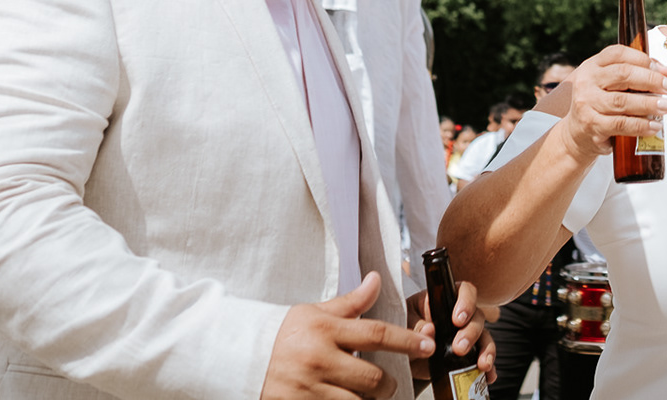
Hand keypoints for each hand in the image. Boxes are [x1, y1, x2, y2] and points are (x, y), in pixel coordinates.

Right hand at [263, 273, 427, 399]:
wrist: (239, 358)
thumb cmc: (281, 334)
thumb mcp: (314, 312)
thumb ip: (350, 302)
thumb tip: (377, 279)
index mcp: (326, 330)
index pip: (377, 334)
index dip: (407, 341)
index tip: (427, 345)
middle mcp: (319, 359)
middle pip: (373, 377)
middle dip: (388, 383)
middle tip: (389, 382)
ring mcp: (308, 389)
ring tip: (369, 396)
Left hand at [406, 281, 496, 382]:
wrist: (401, 352)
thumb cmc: (402, 327)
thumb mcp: (404, 322)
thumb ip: (414, 325)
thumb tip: (428, 330)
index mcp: (443, 300)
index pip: (463, 291)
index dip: (466, 302)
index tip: (458, 319)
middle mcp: (459, 315)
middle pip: (477, 316)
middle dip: (471, 333)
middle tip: (459, 349)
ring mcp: (465, 335)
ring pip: (484, 337)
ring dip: (485, 350)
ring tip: (481, 365)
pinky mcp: (467, 355)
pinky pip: (482, 358)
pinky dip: (488, 368)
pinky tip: (488, 375)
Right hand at [557, 45, 666, 159]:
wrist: (576, 134)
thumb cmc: (600, 104)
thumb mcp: (611, 84)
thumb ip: (636, 74)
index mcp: (593, 65)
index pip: (618, 54)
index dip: (644, 59)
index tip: (663, 71)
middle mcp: (586, 81)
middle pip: (623, 74)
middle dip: (651, 80)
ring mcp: (587, 103)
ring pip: (622, 101)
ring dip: (649, 104)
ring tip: (666, 106)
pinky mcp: (591, 125)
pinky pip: (620, 124)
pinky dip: (640, 125)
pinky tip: (654, 126)